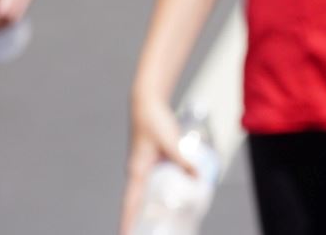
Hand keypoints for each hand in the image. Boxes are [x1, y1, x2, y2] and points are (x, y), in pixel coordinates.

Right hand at [120, 92, 195, 233]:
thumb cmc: (153, 121)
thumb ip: (183, 159)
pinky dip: (155, 197)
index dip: (127, 223)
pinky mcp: (149, 164)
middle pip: (134, 205)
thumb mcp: (170, 141)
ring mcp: (141, 170)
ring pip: (142, 196)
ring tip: (156, 226)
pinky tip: (167, 202)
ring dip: (146, 211)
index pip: (129, 204)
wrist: (146, 104)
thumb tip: (197, 176)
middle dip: (137, 222)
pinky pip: (150, 186)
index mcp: (136, 172)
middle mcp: (136, 174)